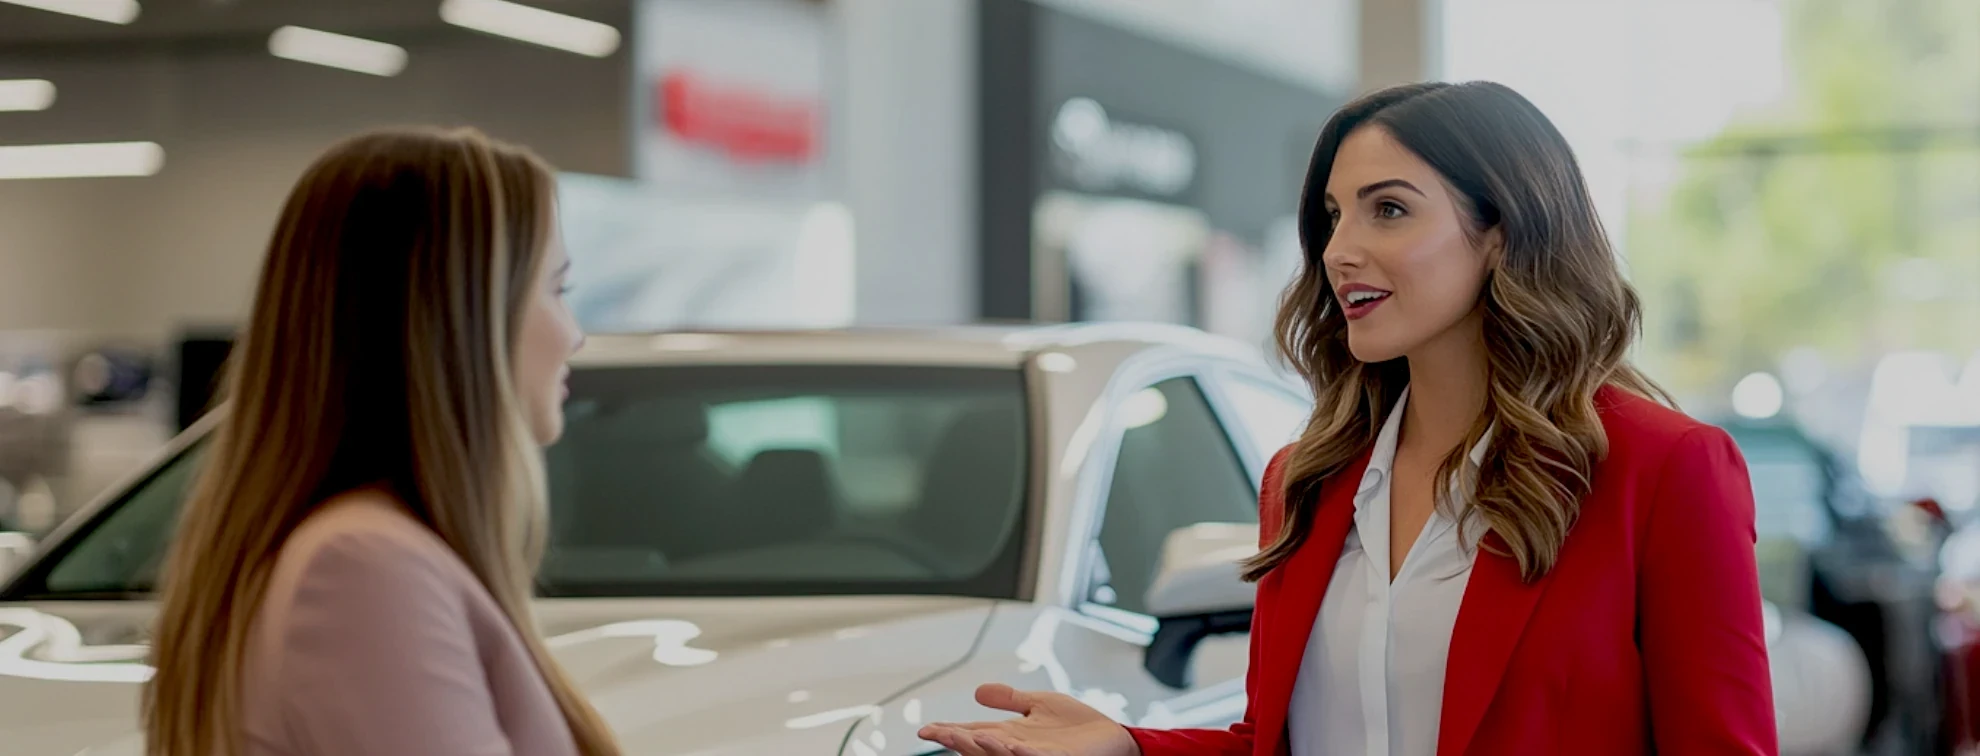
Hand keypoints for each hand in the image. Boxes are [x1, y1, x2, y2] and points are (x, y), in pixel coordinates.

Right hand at [917, 684, 1138, 755]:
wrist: (1113, 738)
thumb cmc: (1078, 727)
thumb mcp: (1038, 704)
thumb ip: (1009, 698)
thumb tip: (977, 691)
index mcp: (1009, 734)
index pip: (972, 732)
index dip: (949, 731)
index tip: (925, 729)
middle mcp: (1017, 749)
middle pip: (980, 747)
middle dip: (958, 740)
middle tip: (939, 733)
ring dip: (983, 748)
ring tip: (964, 736)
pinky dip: (1021, 754)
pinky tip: (1011, 745)